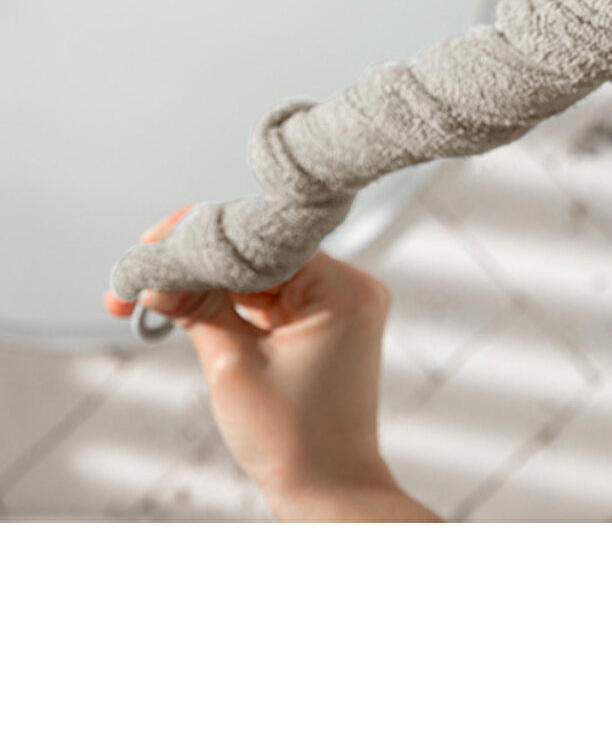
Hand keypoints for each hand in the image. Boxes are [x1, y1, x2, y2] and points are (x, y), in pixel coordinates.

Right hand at [104, 206, 438, 521]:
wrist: (331, 492)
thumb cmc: (298, 442)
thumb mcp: (232, 367)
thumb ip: (196, 309)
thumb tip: (157, 277)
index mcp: (340, 289)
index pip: (259, 241)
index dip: (199, 241)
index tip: (151, 247)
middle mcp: (348, 288)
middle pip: (258, 255)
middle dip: (197, 269)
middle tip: (141, 280)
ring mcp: (339, 306)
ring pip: (259, 277)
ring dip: (209, 289)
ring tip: (155, 301)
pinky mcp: (325, 325)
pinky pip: (270, 300)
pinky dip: (232, 307)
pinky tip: (189, 311)